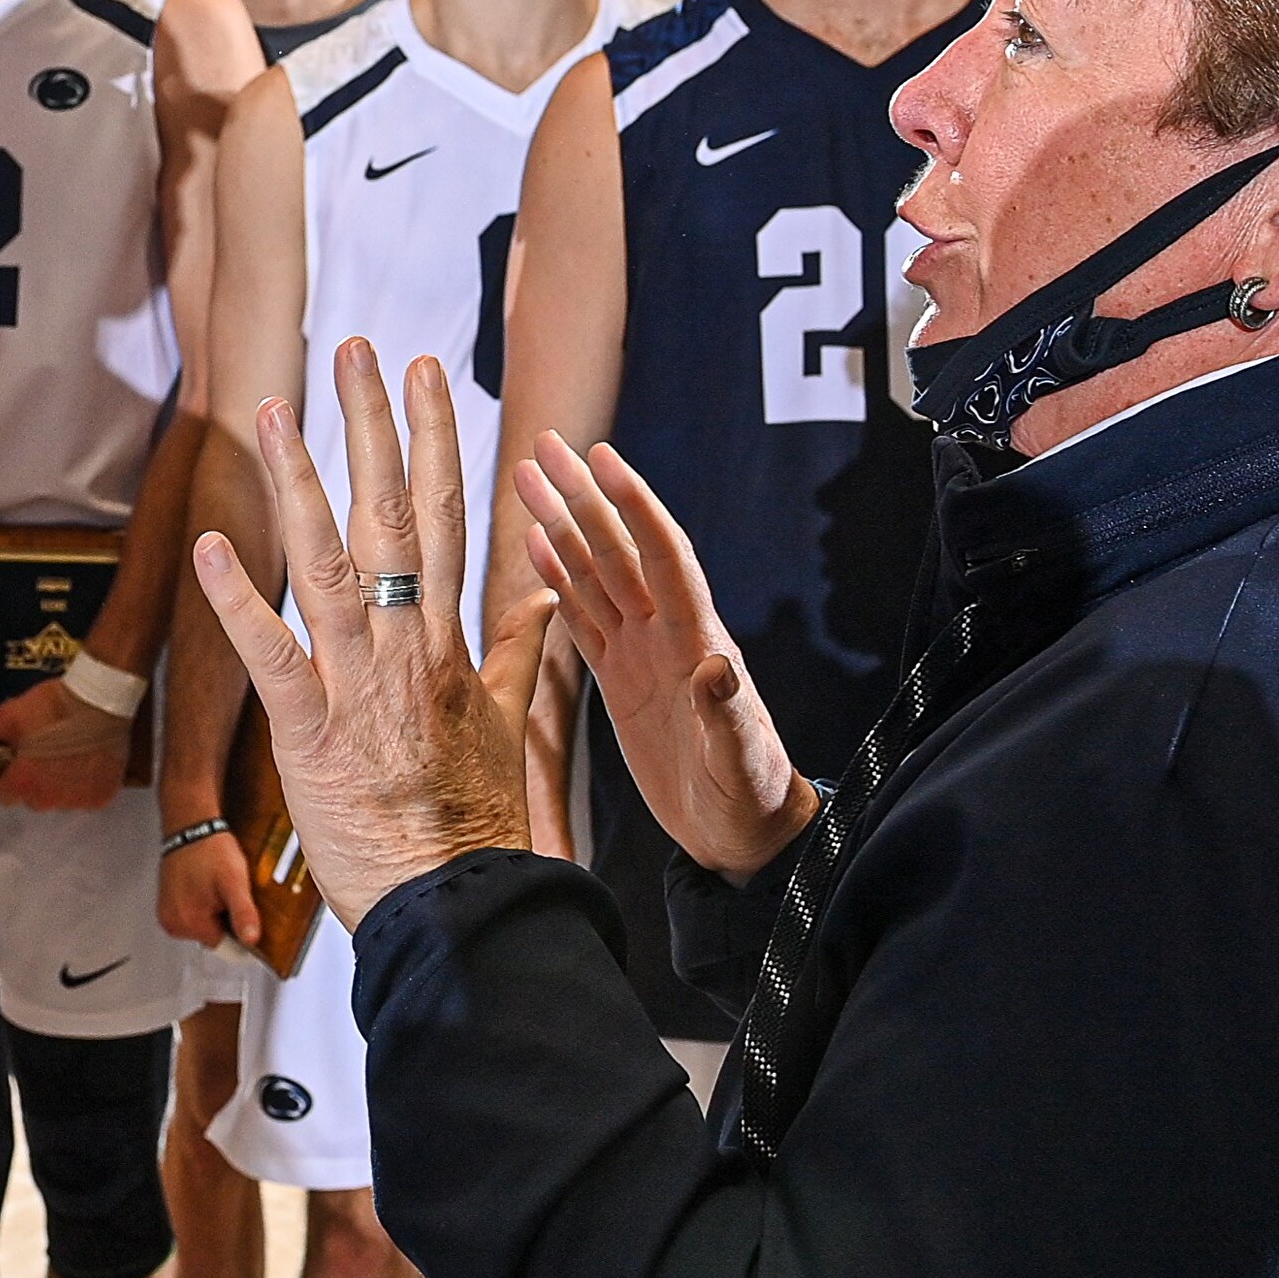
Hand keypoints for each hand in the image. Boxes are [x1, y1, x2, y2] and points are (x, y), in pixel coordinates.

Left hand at [0, 678, 131, 810]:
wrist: (100, 696)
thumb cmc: (50, 705)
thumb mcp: (4, 718)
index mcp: (23, 783)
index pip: (6, 794)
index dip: (11, 773)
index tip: (22, 754)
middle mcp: (50, 799)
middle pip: (33, 799)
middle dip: (36, 780)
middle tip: (46, 749)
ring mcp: (79, 800)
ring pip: (60, 800)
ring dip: (61, 783)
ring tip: (69, 753)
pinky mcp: (103, 796)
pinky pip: (87, 800)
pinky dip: (86, 785)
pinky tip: (87, 761)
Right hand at [159, 827, 260, 949]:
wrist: (191, 829)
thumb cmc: (211, 850)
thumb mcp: (235, 881)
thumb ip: (243, 913)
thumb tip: (251, 940)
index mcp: (190, 922)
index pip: (225, 945)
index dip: (237, 926)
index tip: (237, 905)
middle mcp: (173, 924)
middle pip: (212, 936)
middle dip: (223, 917)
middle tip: (225, 891)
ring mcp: (167, 916)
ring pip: (202, 926)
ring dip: (212, 911)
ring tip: (213, 886)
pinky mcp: (166, 907)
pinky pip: (191, 916)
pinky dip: (200, 905)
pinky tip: (203, 886)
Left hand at [193, 340, 555, 932]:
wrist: (459, 907)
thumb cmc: (478, 826)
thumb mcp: (511, 728)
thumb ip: (521, 653)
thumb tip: (548, 594)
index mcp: (452, 644)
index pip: (450, 518)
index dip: (437, 439)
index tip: (426, 374)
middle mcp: (408, 649)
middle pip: (394, 517)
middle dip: (374, 427)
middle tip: (359, 349)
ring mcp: (359, 687)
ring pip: (329, 565)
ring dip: (301, 482)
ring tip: (276, 409)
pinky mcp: (309, 734)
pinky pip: (271, 655)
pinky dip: (242, 600)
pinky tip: (215, 542)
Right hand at [515, 432, 817, 883]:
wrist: (741, 833)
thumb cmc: (751, 798)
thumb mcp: (741, 762)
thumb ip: (726, 716)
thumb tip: (716, 667)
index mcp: (696, 644)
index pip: (663, 558)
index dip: (635, 508)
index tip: (605, 458)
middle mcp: (667, 636)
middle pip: (619, 550)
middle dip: (583, 495)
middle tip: (544, 444)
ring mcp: (642, 654)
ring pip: (596, 573)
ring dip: (563, 524)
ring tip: (527, 477)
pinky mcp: (621, 680)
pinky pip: (584, 618)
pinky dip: (558, 580)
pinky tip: (534, 546)